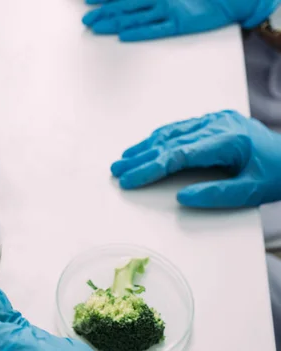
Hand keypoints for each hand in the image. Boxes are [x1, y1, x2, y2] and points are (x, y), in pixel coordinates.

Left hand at [82, 0, 279, 41]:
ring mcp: (169, 10)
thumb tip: (129, 14)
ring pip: (135, 16)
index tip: (86, 0)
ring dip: (113, 22)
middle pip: (124, 5)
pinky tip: (124, 36)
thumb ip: (147, 0)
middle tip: (84, 20)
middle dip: (102, 12)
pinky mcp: (180, 23)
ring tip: (95, 27)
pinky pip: (155, 29)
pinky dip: (139, 32)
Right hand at [111, 110, 280, 207]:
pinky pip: (181, 128)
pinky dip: (160, 138)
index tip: (130, 179)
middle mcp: (218, 124)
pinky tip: (147, 146)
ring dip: (146, 146)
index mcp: (228, 140)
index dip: (151, 168)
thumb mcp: (252, 191)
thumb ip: (217, 194)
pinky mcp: (215, 121)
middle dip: (141, 158)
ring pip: (172, 132)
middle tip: (117, 171)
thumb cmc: (277, 174)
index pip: (179, 154)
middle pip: (170, 142)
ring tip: (124, 160)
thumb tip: (182, 198)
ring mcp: (216, 120)